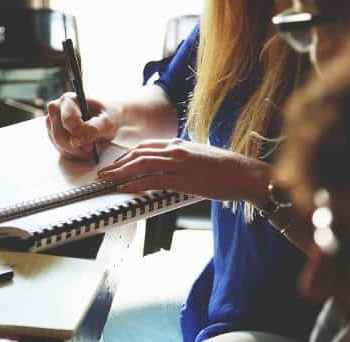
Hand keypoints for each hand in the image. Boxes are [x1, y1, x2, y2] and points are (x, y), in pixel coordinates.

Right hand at [45, 92, 118, 160]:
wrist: (108, 120)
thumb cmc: (108, 116)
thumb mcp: (108, 121)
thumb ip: (95, 128)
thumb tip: (80, 139)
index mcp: (69, 100)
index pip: (67, 120)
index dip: (78, 134)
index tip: (90, 144)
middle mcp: (57, 109)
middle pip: (59, 135)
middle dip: (75, 146)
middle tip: (90, 148)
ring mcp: (53, 123)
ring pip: (58, 144)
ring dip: (75, 151)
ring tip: (90, 147)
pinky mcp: (54, 135)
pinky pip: (60, 150)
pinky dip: (73, 154)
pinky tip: (84, 150)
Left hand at [97, 139, 269, 201]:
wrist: (246, 174)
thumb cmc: (226, 169)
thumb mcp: (199, 157)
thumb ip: (182, 159)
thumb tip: (168, 168)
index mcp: (179, 144)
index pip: (145, 146)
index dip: (127, 155)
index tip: (116, 164)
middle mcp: (176, 150)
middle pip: (138, 153)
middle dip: (118, 163)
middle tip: (104, 172)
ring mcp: (179, 163)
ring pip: (141, 165)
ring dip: (120, 173)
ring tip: (107, 180)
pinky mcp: (183, 179)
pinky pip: (152, 181)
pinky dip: (134, 184)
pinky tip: (124, 189)